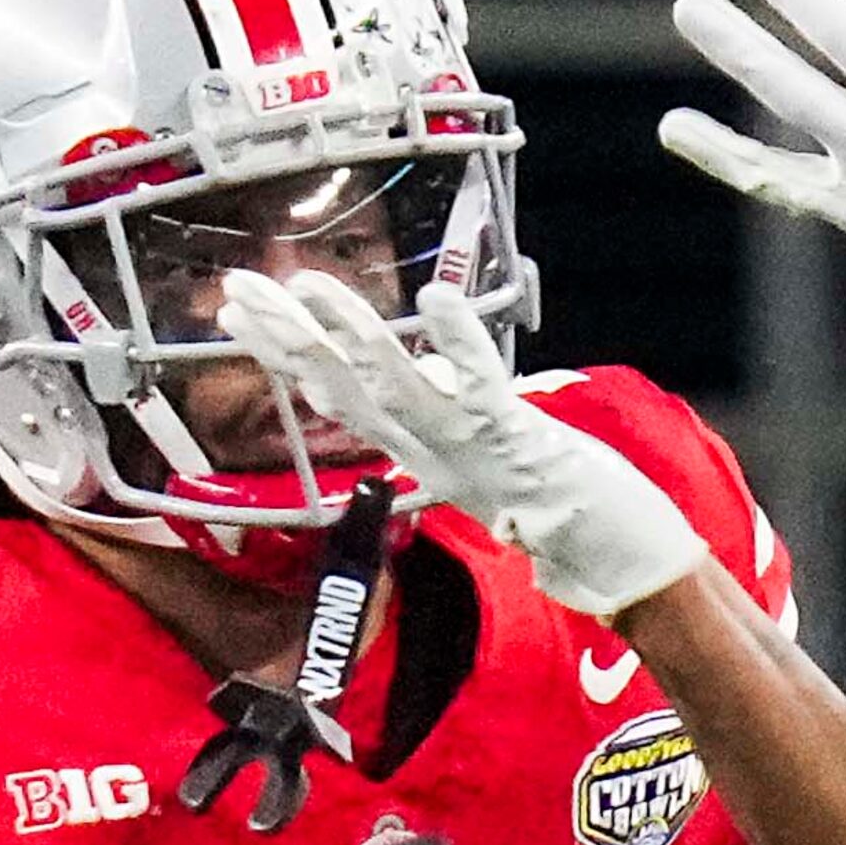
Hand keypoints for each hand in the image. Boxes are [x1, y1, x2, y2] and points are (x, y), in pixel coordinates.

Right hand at [215, 270, 707, 615]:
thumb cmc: (558, 504)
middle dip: (286, 337)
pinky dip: (456, 343)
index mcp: (420, 452)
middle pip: (342, 388)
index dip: (284, 355)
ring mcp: (467, 443)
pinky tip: (433, 301)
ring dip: (349, 331)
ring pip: (392, 383)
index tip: (239, 312)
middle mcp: (430, 450)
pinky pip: (479, 384)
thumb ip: (452, 420)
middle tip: (237, 287)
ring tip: (306, 285)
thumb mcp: (485, 460)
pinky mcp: (513, 436)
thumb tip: (432, 372)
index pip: (337, 397)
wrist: (609, 559)